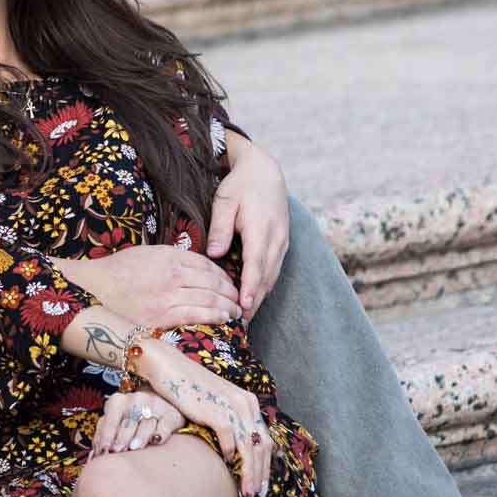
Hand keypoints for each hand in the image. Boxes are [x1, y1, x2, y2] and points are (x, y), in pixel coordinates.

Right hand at [57, 247, 239, 330]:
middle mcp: (171, 273)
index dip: (223, 275)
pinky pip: (197, 314)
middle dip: (231, 291)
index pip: (206, 264)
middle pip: (213, 280)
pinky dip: (215, 316)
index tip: (229, 283)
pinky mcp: (162, 316)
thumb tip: (191, 264)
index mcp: (168, 256)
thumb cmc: (115, 273)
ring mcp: (168, 295)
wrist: (91, 291)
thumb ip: (169, 257)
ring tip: (236, 311)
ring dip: (228, 305)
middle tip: (239, 298)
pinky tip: (223, 319)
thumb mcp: (144, 254)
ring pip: (210, 298)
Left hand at [89, 389, 185, 459]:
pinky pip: (166, 425)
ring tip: (135, 447)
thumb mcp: (115, 421)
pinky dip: (160, 433)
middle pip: (127, 422)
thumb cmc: (131, 416)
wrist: (160, 402)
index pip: (110, 420)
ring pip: (146, 424)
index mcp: (118, 401)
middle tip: (118, 451)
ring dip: (140, 436)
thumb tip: (93, 458)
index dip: (106, 437)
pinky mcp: (172, 414)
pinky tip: (156, 441)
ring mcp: (156, 405)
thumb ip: (103, 436)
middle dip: (122, 438)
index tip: (103, 452)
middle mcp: (137, 400)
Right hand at [140, 339, 272, 496]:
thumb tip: (236, 453)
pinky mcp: (218, 411)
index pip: (265, 440)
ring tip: (247, 494)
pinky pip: (230, 440)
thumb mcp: (216, 406)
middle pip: (261, 446)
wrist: (170, 369)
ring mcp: (233, 407)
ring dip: (249, 474)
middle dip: (261, 475)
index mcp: (249, 403)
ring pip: (250, 448)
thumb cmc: (189, 390)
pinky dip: (230, 456)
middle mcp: (246, 404)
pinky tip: (226, 466)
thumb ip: (230, 424)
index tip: (261, 486)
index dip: (265, 465)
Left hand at [207, 135, 290, 320]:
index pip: (256, 265)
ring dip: (260, 297)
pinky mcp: (282, 244)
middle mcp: (276, 239)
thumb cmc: (240, 185)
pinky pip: (274, 269)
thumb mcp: (224, 201)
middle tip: (240, 326)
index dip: (250, 289)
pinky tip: (253, 298)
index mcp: (260, 229)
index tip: (244, 308)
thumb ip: (220, 228)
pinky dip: (264, 286)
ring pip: (272, 276)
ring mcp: (282, 242)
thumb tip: (214, 255)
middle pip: (267, 277)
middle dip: (255, 302)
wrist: (265, 171)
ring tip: (245, 319)